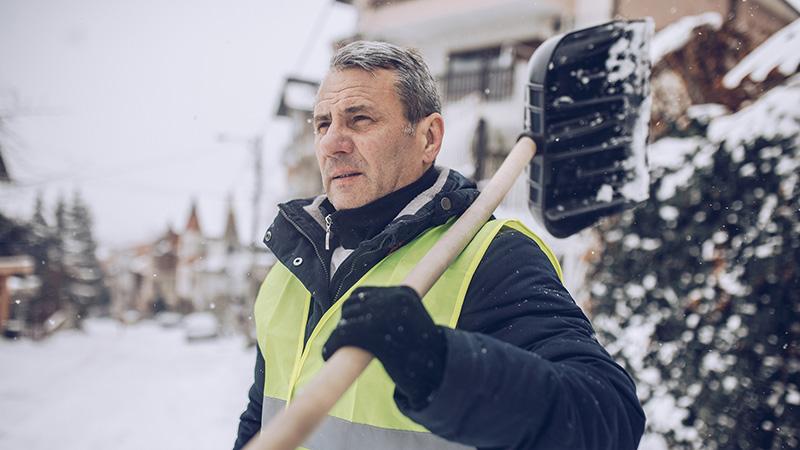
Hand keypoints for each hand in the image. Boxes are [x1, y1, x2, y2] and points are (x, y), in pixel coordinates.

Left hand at [322, 285, 446, 406]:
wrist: (437, 371)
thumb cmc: (421, 350)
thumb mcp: (411, 320)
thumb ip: (389, 311)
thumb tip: (354, 311)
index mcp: (404, 293)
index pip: (364, 292)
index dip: (353, 309)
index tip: (350, 323)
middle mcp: (395, 300)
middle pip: (353, 303)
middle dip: (345, 321)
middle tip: (344, 339)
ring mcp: (386, 316)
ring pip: (347, 319)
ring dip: (338, 334)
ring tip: (337, 347)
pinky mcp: (377, 334)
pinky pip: (344, 334)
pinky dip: (332, 344)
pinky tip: (329, 353)